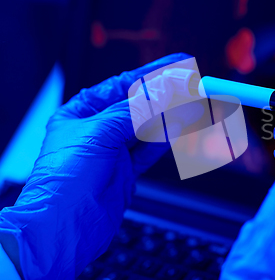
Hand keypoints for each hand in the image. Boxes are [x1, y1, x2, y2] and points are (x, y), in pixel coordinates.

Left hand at [0, 53, 197, 278]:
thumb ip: (137, 111)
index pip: (124, 84)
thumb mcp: (101, 133)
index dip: (154, 73)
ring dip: (172, 116)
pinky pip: (151, 148)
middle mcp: (98, 129)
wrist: (65, 227)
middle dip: (168, 95)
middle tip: (193, 86)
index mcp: (82, 111)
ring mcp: (114, 150)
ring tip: (193, 105)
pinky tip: (179, 127)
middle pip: (141, 104)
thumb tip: (164, 90)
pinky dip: (166, 138)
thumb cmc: (64, 181)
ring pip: (150, 126)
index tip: (179, 64)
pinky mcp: (126, 171)